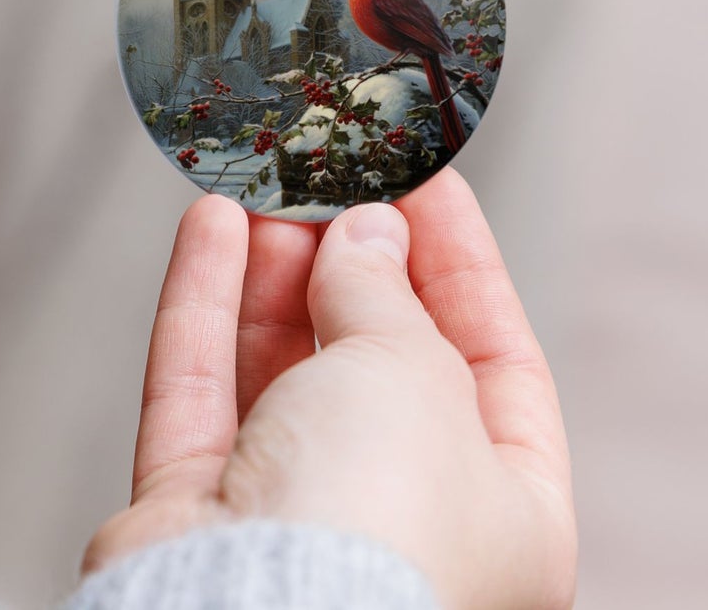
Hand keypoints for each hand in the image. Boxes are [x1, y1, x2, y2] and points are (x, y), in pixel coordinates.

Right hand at [86, 170, 575, 609]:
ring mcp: (294, 520)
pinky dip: (205, 304)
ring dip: (272, 272)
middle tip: (329, 178)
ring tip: (266, 189)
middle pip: (378, 360)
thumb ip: (386, 291)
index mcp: (508, 514)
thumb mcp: (413, 371)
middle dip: (350, 261)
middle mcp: (403, 520)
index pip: (497, 358)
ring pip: (282, 368)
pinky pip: (203, 388)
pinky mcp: (199, 513)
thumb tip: (365, 233)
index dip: (459, 262)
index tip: (423, 181)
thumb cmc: (375, 528)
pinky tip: (209, 226)